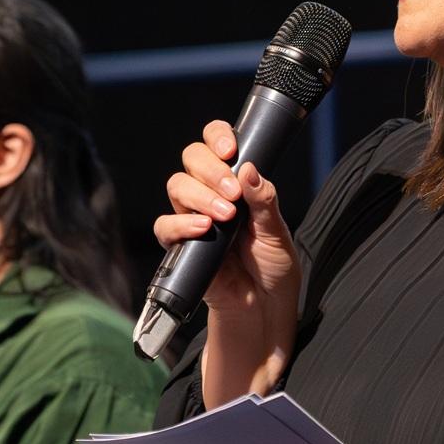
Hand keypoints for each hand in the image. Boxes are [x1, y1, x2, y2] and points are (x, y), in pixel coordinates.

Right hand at [153, 120, 302, 402]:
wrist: (262, 306)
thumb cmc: (272, 267)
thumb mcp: (277, 231)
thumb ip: (264, 200)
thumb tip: (249, 169)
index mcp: (234, 181)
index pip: (215, 143)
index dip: (217, 137)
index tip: (231, 151)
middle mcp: (209, 193)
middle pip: (191, 159)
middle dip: (211, 169)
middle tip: (233, 194)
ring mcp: (192, 216)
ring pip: (177, 186)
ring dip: (200, 196)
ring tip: (225, 216)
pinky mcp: (180, 244)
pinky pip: (166, 225)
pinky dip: (181, 223)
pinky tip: (203, 229)